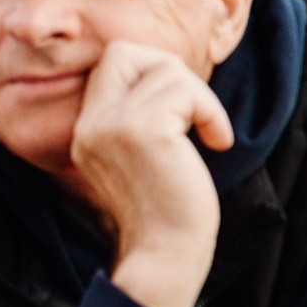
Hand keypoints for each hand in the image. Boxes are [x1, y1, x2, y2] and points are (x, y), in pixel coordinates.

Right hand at [68, 41, 228, 306]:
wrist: (166, 255)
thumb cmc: (169, 214)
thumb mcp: (144, 160)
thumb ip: (142, 122)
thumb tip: (174, 82)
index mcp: (88, 129)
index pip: (111, 63)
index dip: (154, 72)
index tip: (183, 111)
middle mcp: (92, 123)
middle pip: (127, 51)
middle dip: (173, 73)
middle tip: (196, 114)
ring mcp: (113, 125)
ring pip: (166, 69)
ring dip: (202, 100)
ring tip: (211, 136)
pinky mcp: (143, 131)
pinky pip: (186, 91)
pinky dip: (212, 112)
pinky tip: (218, 143)